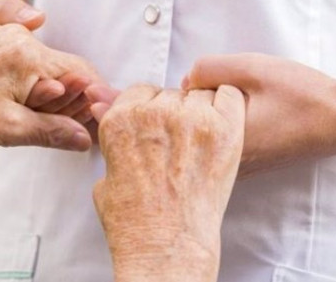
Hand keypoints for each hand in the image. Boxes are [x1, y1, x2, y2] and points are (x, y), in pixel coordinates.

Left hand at [0, 23, 96, 148]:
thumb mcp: (10, 130)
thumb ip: (53, 131)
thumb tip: (85, 137)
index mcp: (27, 55)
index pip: (81, 72)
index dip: (94, 98)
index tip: (98, 120)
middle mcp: (18, 36)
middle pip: (64, 68)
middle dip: (69, 98)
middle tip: (61, 126)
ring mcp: (3, 34)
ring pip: (44, 63)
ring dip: (48, 90)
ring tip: (29, 116)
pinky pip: (25, 57)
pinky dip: (31, 80)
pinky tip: (17, 101)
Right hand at [93, 85, 244, 281]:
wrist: (166, 245)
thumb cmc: (134, 220)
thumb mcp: (106, 176)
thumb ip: (114, 145)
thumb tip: (116, 127)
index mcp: (121, 119)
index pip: (140, 91)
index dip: (149, 109)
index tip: (157, 125)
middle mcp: (153, 113)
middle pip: (169, 93)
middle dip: (174, 113)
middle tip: (179, 143)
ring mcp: (190, 118)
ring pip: (199, 95)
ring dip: (201, 112)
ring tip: (201, 142)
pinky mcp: (223, 129)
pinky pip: (229, 95)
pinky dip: (228, 106)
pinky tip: (222, 129)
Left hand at [182, 53, 335, 178]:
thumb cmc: (300, 94)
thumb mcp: (250, 67)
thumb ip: (208, 69)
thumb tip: (183, 82)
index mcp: (222, 139)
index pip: (180, 113)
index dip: (195, 90)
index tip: (220, 86)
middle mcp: (226, 161)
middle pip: (188, 129)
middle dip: (199, 108)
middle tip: (235, 96)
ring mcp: (236, 168)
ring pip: (202, 139)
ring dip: (212, 120)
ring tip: (247, 107)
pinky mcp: (245, 167)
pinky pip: (218, 148)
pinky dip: (223, 131)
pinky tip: (249, 119)